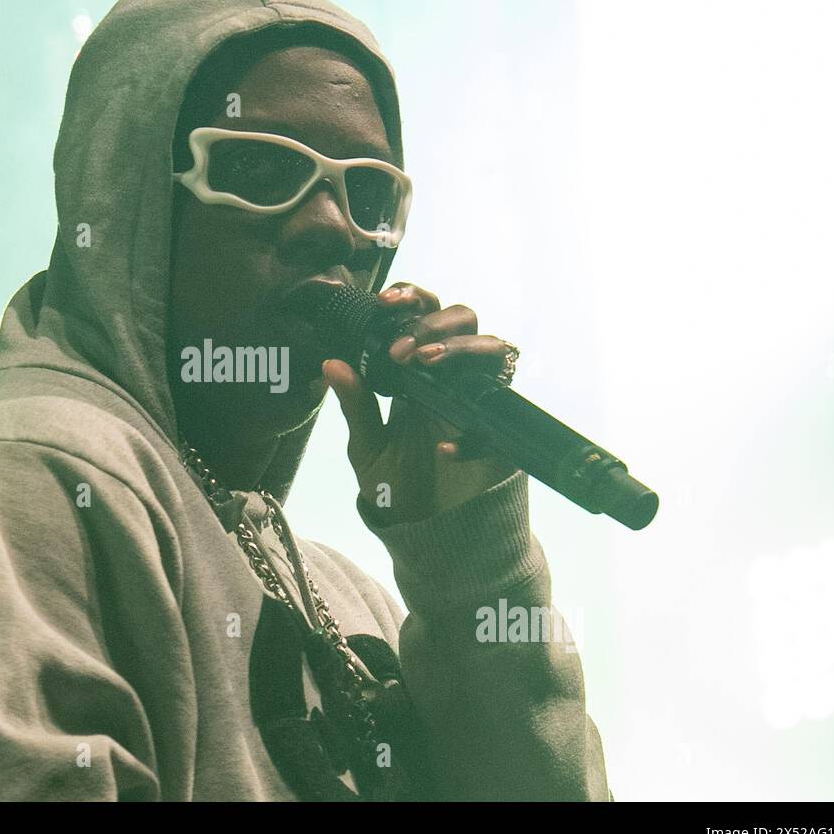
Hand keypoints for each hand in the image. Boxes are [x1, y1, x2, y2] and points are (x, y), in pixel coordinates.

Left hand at [322, 281, 519, 525]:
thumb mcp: (367, 447)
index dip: (413, 298)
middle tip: (401, 349)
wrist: (425, 535)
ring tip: (425, 364)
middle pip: (466, 319)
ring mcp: (481, 404)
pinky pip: (500, 424)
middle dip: (436, 322)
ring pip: (495, 352)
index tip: (386, 302)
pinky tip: (443, 449)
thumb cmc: (396, 487)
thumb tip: (330, 363)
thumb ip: (355, 405)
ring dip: (461, 350)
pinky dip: (472, 436)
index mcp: (420, 373)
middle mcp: (454, 379)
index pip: (427, 315)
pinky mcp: (502, 440)